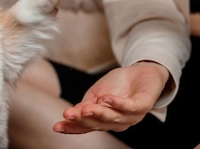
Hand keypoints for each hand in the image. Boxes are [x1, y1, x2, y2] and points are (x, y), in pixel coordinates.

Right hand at [53, 62, 169, 133]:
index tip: (57, 126)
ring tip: (86, 108)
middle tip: (69, 114)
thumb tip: (71, 114)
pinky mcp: (142, 105)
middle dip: (83, 120)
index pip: (86, 126)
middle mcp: (118, 122)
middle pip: (98, 124)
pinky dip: (118, 104)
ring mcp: (131, 116)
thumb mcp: (97, 93)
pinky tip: (106, 98)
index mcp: (105, 121)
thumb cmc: (119, 85)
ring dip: (99, 113)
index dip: (72, 127)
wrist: (141, 72)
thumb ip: (86, 104)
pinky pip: (129, 107)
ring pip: (113, 118)